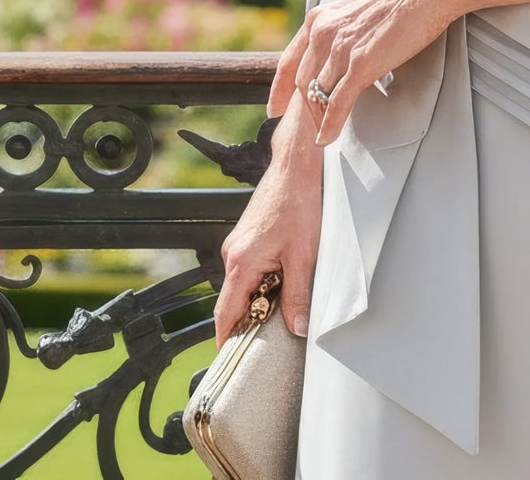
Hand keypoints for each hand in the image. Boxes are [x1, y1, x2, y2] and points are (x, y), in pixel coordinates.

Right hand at [213, 99, 321, 346]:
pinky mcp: (248, 236)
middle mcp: (233, 253)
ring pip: (241, 285)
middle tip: (264, 344)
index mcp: (241, 263)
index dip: (227, 340)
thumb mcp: (303, 256)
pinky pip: (247, 270)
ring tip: (277, 314)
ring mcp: (238, 243)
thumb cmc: (298, 204)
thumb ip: (298, 295)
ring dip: (255, 301)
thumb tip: (297, 328)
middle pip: (231, 302)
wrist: (295, 167)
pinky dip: (259, 283)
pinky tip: (280, 284)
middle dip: (245, 322)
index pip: (225, 314)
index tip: (231, 362)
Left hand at [268, 0, 455, 144]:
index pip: (288, 61)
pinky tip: (326, 139)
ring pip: (319, 95)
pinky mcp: (360, 64)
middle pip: (303, 83)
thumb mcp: (354, 12)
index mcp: (319, 19)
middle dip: (305, 110)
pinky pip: (338, 103)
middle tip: (310, 128)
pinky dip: (330, 125)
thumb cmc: (398, 0)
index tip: (274, 108)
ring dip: (319, 119)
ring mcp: (340, 48)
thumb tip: (335, 56)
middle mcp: (323, 32)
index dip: (279, 89)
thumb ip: (338, 32)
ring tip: (323, 134)